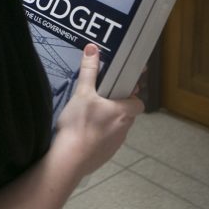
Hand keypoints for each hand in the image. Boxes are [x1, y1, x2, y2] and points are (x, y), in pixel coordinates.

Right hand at [52, 44, 144, 176]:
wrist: (70, 159)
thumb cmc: (79, 123)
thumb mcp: (82, 93)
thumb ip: (89, 71)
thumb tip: (93, 48)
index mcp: (123, 111)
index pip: (138, 101)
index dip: (130, 95)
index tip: (117, 91)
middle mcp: (124, 128)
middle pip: (127, 114)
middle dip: (116, 107)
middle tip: (98, 100)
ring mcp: (116, 144)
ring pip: (117, 128)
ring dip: (108, 122)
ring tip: (89, 116)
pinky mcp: (107, 155)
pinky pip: (107, 141)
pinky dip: (100, 136)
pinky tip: (84, 133)